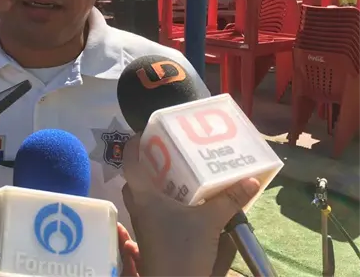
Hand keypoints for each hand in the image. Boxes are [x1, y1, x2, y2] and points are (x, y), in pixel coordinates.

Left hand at [121, 135, 259, 276]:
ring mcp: (144, 224)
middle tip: (168, 152)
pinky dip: (165, 201)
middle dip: (148, 164)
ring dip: (156, 184)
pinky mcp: (152, 237)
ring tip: (179, 173)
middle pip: (136, 179)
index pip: (130, 161)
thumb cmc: (182, 249)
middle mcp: (139, 207)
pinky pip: (153, 211)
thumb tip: (250, 180)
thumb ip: (229, 200)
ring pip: (144, 196)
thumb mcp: (210, 223)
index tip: (146, 131)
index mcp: (144, 196)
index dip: (135, 144)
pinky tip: (186, 202)